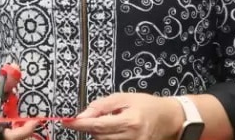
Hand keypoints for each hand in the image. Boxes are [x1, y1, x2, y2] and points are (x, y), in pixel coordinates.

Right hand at [0, 81, 36, 139]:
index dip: (24, 131)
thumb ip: (4, 81)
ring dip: (23, 133)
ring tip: (29, 123)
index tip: (34, 121)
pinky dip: (20, 134)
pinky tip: (23, 125)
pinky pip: (13, 139)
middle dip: (25, 132)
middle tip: (34, 121)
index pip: (9, 136)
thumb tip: (16, 67)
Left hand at [63, 92, 183, 139]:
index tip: (66, 122)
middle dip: (90, 127)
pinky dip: (108, 138)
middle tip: (91, 117)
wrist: (169, 118)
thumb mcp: (122, 98)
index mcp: (130, 121)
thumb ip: (100, 106)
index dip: (79, 124)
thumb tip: (82, 115)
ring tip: (109, 122)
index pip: (98, 125)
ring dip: (99, 134)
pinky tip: (112, 131)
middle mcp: (133, 138)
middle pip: (99, 137)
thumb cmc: (146, 105)